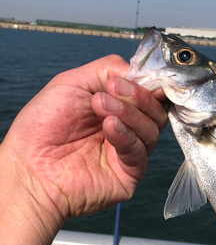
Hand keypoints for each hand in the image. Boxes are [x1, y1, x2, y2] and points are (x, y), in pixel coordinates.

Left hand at [2, 54, 167, 222]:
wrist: (29, 165)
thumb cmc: (43, 126)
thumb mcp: (73, 82)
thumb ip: (108, 69)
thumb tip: (139, 72)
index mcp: (117, 107)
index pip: (149, 93)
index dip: (146, 84)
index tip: (130, 77)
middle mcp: (127, 129)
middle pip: (156, 111)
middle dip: (138, 96)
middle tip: (111, 91)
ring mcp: (129, 152)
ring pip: (152, 130)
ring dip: (129, 113)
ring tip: (100, 108)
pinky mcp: (129, 174)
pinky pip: (140, 152)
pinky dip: (127, 136)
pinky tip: (109, 127)